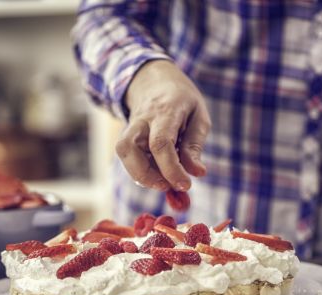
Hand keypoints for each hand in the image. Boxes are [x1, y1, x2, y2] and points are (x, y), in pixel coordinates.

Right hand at [116, 60, 209, 191]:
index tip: (185, 185)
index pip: (160, 143)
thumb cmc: (182, 100)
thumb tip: (197, 173)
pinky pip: (128, 157)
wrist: (155, 81)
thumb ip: (195, 146)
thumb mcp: (199, 116)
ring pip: (123, 153)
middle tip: (167, 187)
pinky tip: (157, 173)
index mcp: (165, 111)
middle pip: (129, 148)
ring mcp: (130, 127)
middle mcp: (141, 119)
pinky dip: (141, 171)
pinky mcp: (127, 136)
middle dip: (146, 175)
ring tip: (162, 181)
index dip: (171, 169)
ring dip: (140, 175)